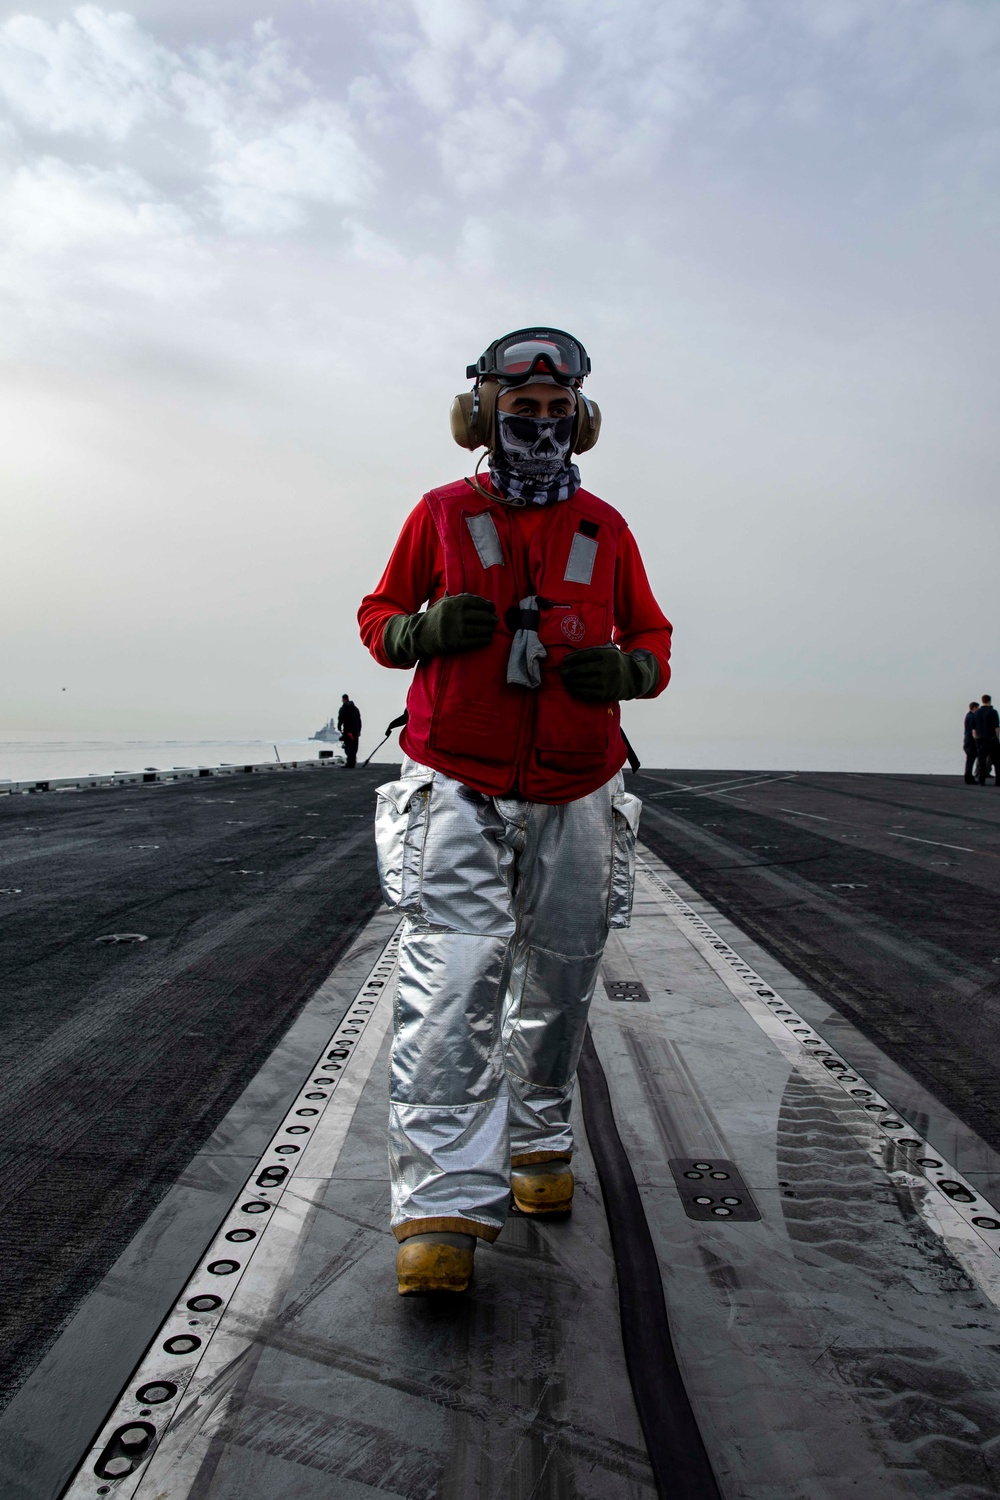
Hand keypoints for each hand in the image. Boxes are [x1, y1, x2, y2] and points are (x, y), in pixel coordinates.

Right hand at [383, 594, 497, 664]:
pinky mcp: (456, 643)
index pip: (477, 602)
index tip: (492, 608)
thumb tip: (478, 598)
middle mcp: (456, 615)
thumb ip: (459, 598)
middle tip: (495, 620)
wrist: (420, 635)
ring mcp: (457, 629)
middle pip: (481, 616)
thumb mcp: (443, 603)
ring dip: (489, 629)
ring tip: (492, 629)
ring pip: (480, 629)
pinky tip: (488, 638)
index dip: (487, 605)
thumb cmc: (434, 618)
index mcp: (454, 603)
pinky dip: (484, 639)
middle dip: (491, 618)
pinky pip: (476, 641)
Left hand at [560, 646, 658, 701]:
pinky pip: (588, 692)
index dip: (573, 658)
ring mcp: (608, 681)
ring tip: (564, 680)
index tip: (564, 660)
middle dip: (569, 670)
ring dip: (571, 681)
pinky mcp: (607, 693)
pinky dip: (577, 690)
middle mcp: (609, 667)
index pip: (586, 655)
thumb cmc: (617, 662)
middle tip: (561, 671)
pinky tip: (571, 688)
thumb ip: (595, 650)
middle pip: (583, 669)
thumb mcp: (611, 651)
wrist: (636, 678)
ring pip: (584, 681)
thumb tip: (572, 652)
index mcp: (609, 654)